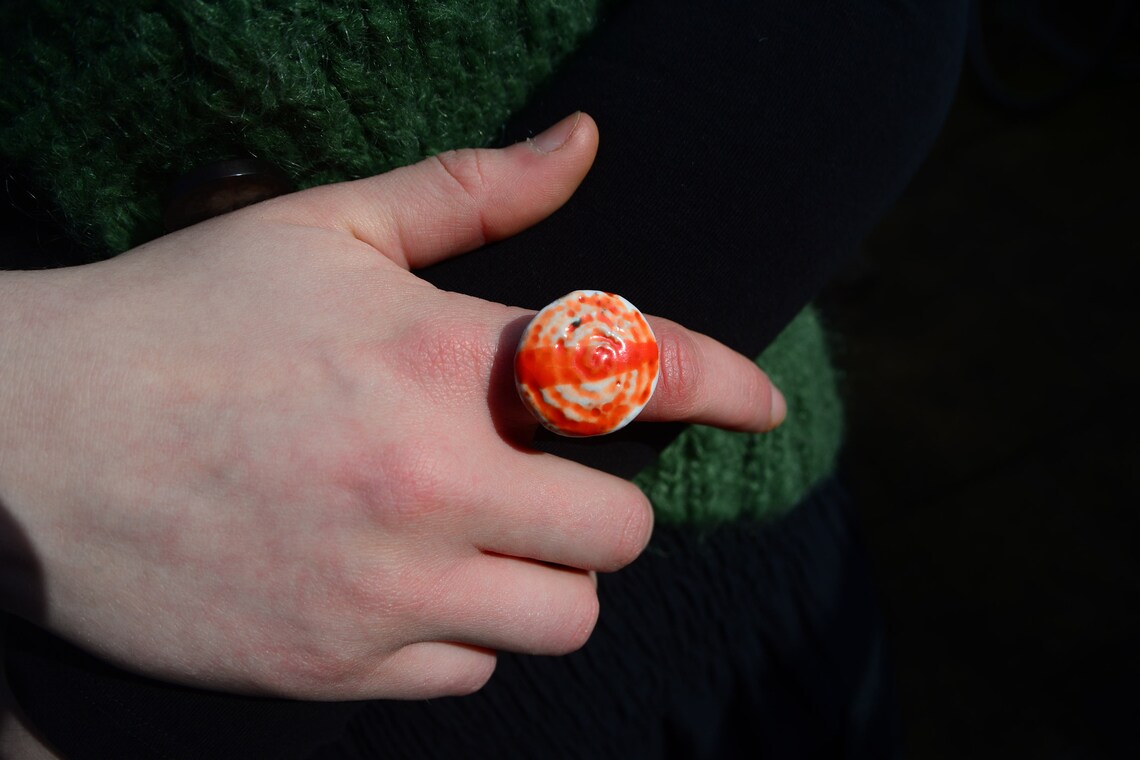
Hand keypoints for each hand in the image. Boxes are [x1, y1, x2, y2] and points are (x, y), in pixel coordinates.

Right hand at [0, 113, 783, 699]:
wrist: (26, 439)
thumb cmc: (181, 319)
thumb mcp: (324, 230)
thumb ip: (471, 192)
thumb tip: (583, 141)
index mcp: (442, 357)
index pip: (638, 371)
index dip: (720, 384)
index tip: (761, 405)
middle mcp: (434, 481)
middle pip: (621, 528)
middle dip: (595, 502)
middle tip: (536, 478)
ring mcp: (388, 587)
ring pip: (564, 614)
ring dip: (543, 576)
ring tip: (473, 537)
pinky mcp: (336, 664)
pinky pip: (470, 673)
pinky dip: (460, 633)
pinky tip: (399, 586)